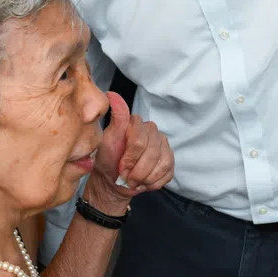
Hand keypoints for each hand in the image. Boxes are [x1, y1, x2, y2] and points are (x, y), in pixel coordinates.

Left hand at [87, 92, 173, 213]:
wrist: (114, 182)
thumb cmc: (108, 160)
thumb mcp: (107, 140)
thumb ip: (115, 118)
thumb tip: (112, 94)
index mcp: (137, 124)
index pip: (139, 140)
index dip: (130, 158)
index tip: (120, 168)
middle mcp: (153, 131)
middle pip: (151, 153)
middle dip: (137, 171)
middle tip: (126, 178)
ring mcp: (164, 145)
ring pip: (163, 163)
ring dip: (146, 177)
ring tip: (135, 181)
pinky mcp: (170, 160)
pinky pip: (169, 171)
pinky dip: (155, 182)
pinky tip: (144, 182)